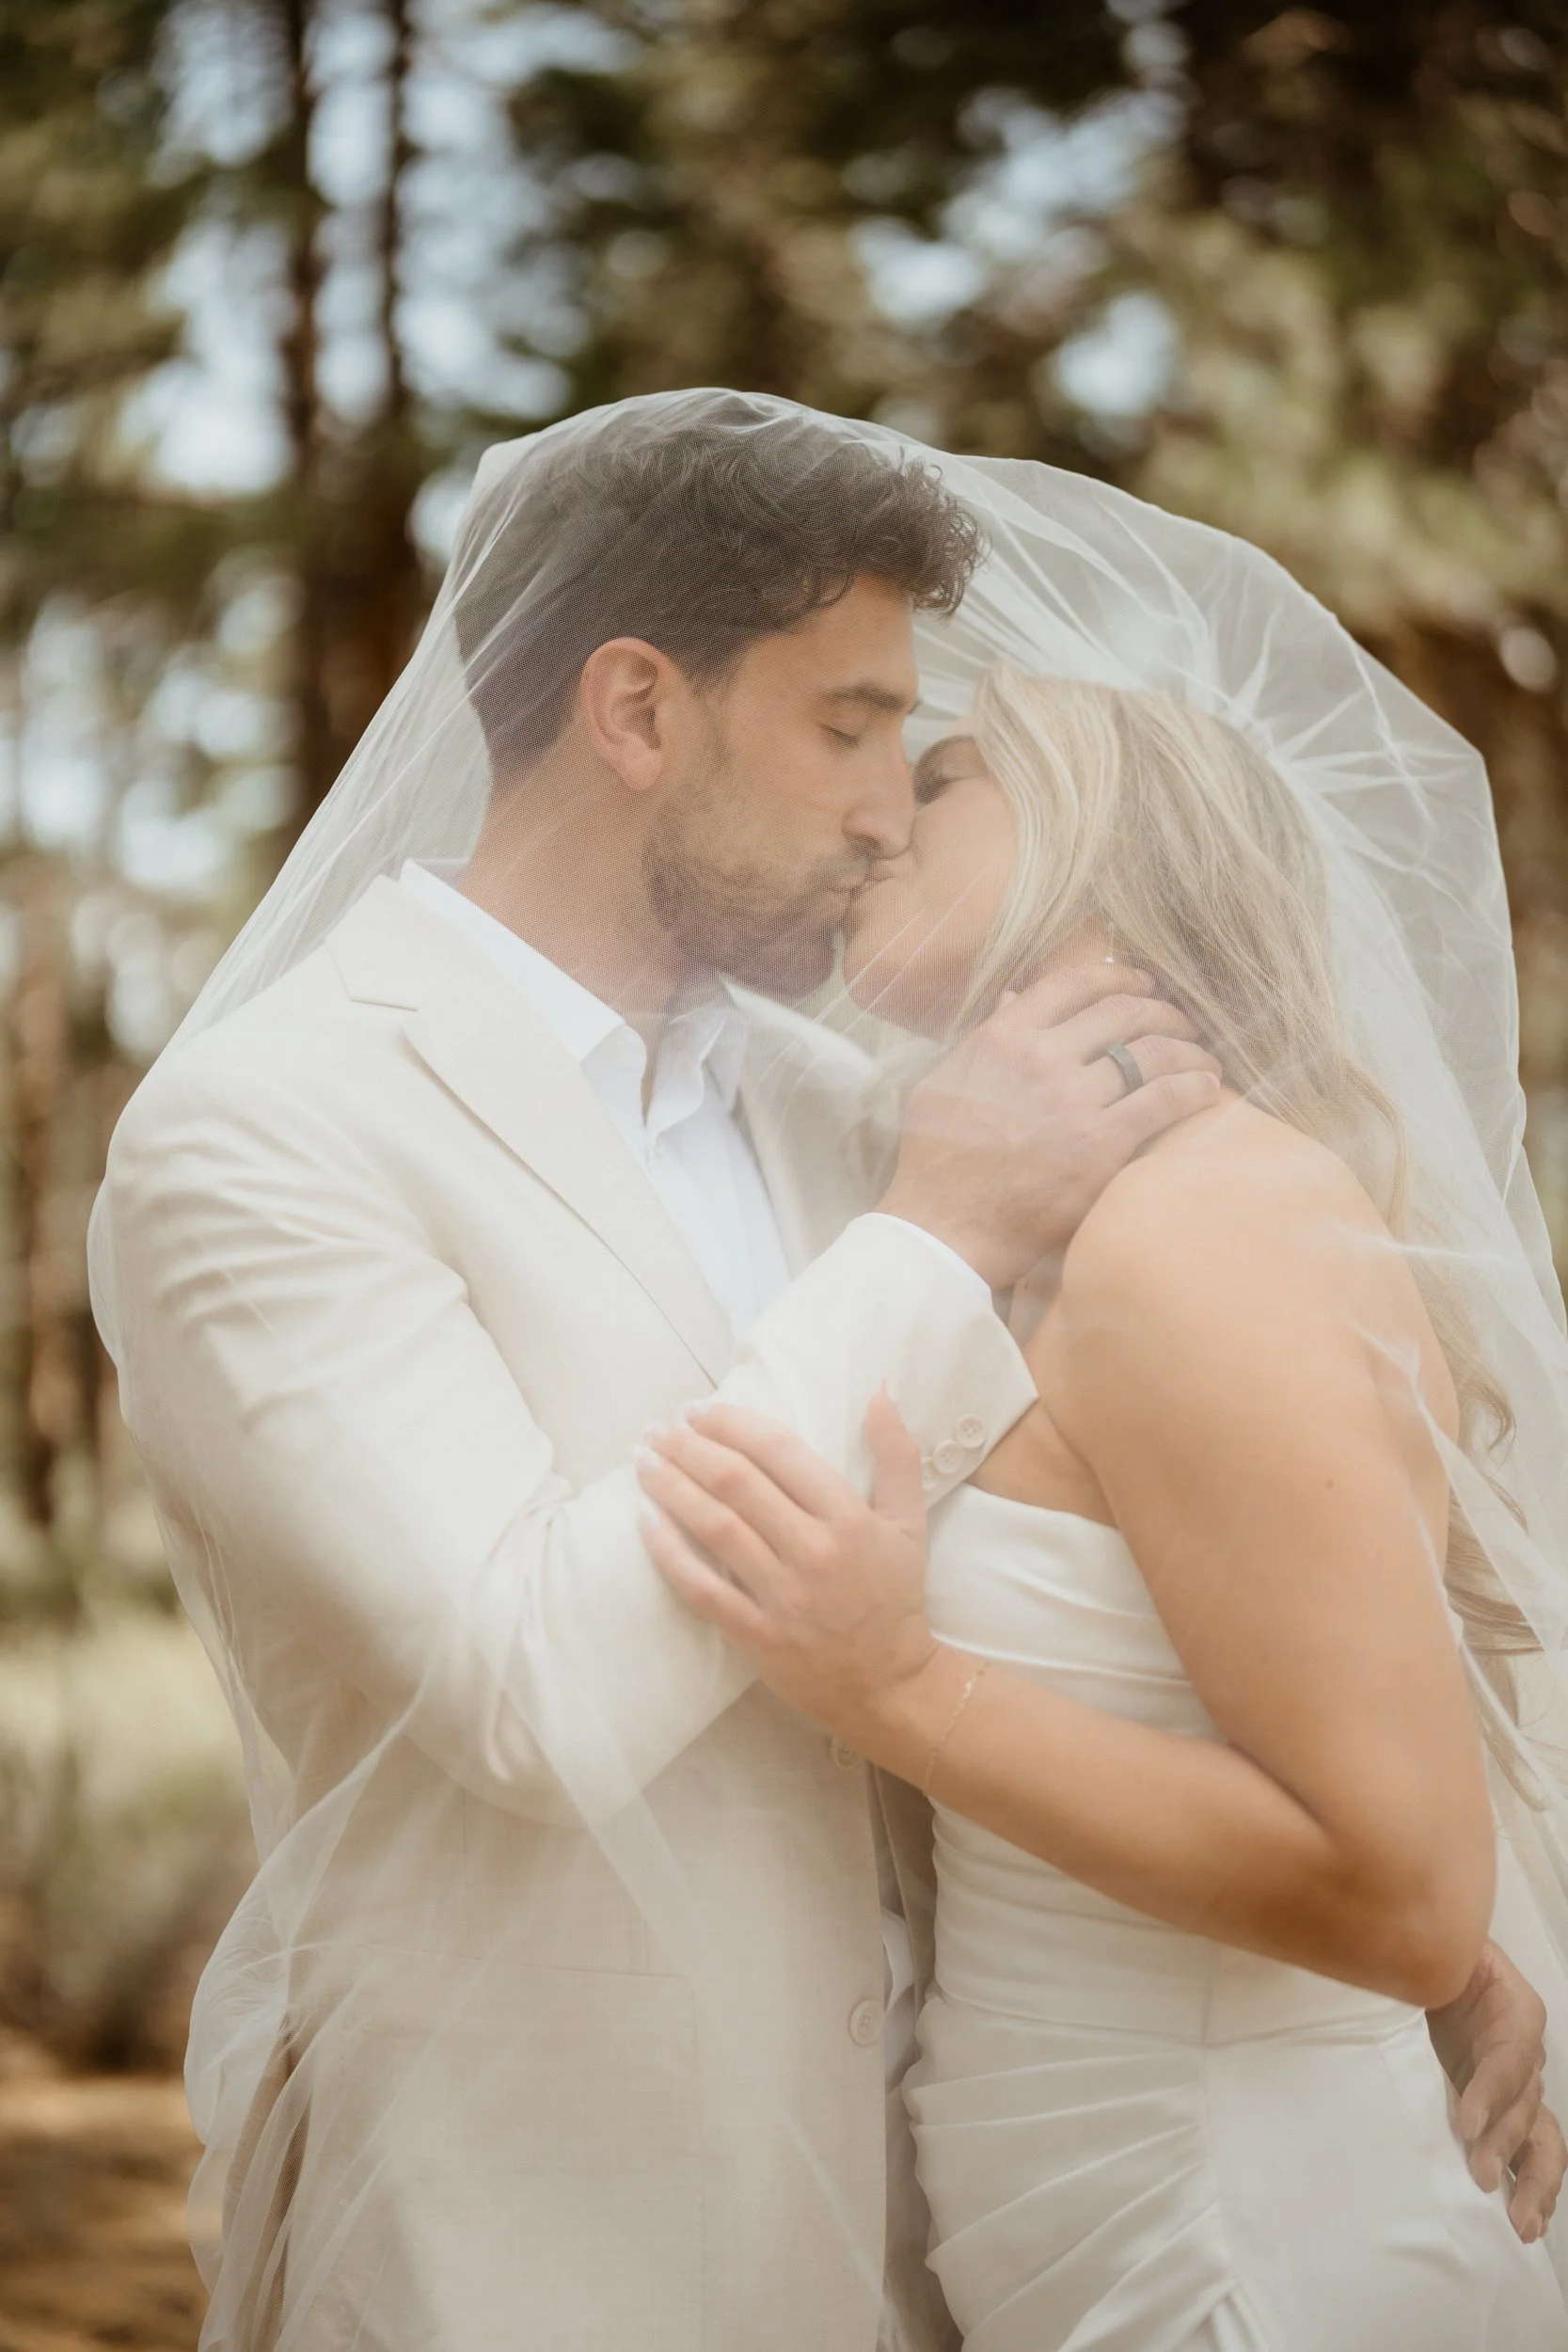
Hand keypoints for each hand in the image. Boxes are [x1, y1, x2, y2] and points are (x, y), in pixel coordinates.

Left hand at [635, 1391, 938, 1744]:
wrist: (890, 1686)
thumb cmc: (895, 1597)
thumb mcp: (908, 1521)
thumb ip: (897, 1454)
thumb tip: (878, 1390)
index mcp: (847, 1517)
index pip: (778, 1451)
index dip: (731, 1423)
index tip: (699, 1409)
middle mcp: (812, 1551)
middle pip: (736, 1482)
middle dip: (688, 1447)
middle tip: (658, 1428)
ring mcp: (782, 1595)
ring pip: (714, 1526)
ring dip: (671, 1487)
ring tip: (643, 1460)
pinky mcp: (756, 1635)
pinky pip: (702, 1587)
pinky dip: (669, 1552)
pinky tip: (644, 1521)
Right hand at [877, 963, 1221, 1290]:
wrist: (943, 1226)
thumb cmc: (934, 1160)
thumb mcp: (943, 1081)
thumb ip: (984, 1037)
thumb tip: (1013, 997)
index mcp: (1002, 1036)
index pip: (1073, 984)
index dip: (1119, 977)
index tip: (1142, 983)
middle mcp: (1041, 1058)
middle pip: (1122, 1012)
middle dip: (1162, 1010)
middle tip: (1180, 1020)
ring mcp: (1073, 1100)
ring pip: (1151, 1051)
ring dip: (1187, 1048)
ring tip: (1202, 1056)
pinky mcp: (1101, 1145)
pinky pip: (1164, 1099)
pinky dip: (1193, 1087)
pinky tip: (1207, 1089)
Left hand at [1428, 1940, 1564, 2240]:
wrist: (1429, 1967)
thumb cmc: (1429, 1957)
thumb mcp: (1434, 1953)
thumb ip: (1427, 1964)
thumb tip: (1398, 1969)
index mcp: (1513, 2009)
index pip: (1508, 2058)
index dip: (1491, 2092)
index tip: (1466, 2124)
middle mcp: (1524, 2052)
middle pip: (1524, 2102)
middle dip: (1504, 2143)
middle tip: (1479, 2176)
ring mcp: (1518, 2084)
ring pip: (1541, 2134)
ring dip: (1532, 2179)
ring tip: (1521, 2222)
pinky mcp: (1504, 2108)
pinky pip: (1533, 2148)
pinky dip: (1535, 2184)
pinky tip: (1529, 2218)